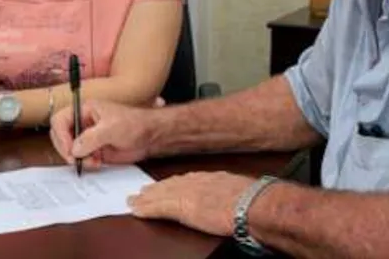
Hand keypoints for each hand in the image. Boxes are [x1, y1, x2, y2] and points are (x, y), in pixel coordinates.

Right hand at [49, 100, 153, 168]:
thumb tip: (74, 149)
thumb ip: (91, 138)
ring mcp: (87, 137)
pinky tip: (97, 163)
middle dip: (66, 150)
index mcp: (84, 109)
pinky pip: (80, 158)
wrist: (150, 137)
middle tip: (76, 160)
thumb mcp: (112, 128)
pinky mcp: (93, 150)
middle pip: (60, 136)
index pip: (60, 120)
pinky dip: (84, 163)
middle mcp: (83, 122)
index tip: (69, 150)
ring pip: (69, 150)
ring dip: (76, 159)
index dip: (61, 136)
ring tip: (93, 161)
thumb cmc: (135, 124)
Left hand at [129, 171, 254, 236]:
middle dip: (154, 189)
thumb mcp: (242, 190)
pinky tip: (136, 210)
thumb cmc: (255, 199)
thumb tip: (237, 199)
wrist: (253, 203)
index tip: (163, 185)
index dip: (172, 184)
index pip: (186, 180)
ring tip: (133, 200)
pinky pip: (159, 207)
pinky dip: (146, 208)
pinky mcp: (182, 207)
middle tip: (140, 192)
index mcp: (211, 178)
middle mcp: (197, 182)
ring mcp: (188, 193)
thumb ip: (232, 192)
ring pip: (160, 194)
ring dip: (145, 198)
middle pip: (170, 185)